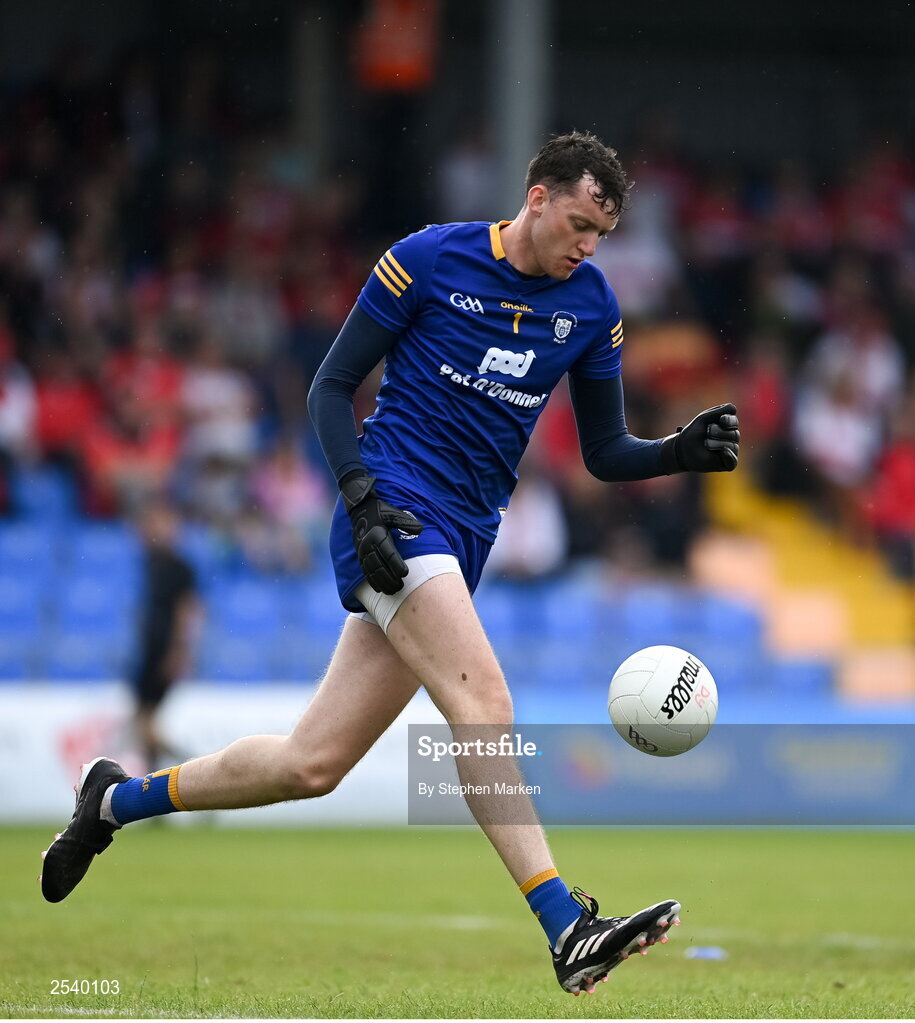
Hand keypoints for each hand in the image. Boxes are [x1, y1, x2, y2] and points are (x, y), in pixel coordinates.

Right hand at [340, 472, 423, 593]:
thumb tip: (420, 529)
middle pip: (379, 565)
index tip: (405, 573)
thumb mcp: (392, 513)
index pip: (387, 552)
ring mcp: (362, 551)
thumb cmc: (380, 511)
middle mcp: (367, 544)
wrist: (360, 509)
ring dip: (382, 582)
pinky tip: (380, 589)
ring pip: (371, 571)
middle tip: (401, 587)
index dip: (396, 564)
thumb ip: (405, 521)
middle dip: (389, 578)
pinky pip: (365, 571)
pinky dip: (372, 581)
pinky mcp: (359, 556)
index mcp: (377, 534)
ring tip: (392, 591)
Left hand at [660, 403, 739, 472]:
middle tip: (707, 433)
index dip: (730, 420)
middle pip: (734, 434)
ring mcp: (730, 451)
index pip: (734, 422)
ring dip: (715, 444)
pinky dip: (728, 456)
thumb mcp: (703, 419)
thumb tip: (734, 409)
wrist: (682, 450)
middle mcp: (731, 439)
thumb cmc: (693, 434)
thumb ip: (718, 412)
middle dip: (719, 432)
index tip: (721, 420)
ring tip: (705, 444)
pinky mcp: (727, 463)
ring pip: (732, 446)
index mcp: (727, 427)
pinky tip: (722, 451)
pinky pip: (733, 461)